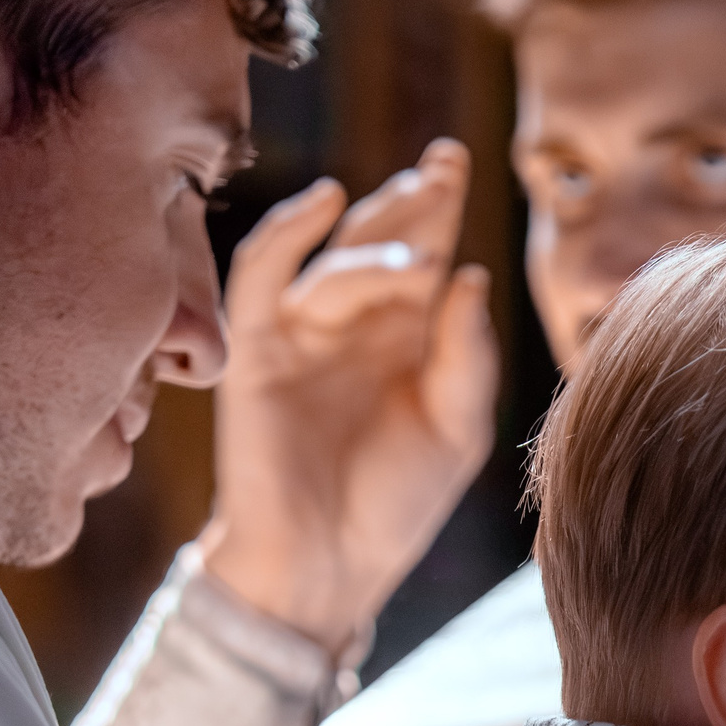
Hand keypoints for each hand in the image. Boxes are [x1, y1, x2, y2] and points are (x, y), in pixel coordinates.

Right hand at [203, 139, 497, 651]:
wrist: (330, 564)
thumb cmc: (395, 504)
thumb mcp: (456, 429)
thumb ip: (466, 356)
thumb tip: (469, 276)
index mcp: (407, 341)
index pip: (424, 256)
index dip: (437, 207)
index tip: (456, 161)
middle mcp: (356, 328)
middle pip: (380, 243)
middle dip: (411, 201)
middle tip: (443, 166)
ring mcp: (303, 334)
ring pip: (334, 259)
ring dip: (374, 240)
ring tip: (414, 248)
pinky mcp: (256, 350)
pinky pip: (261, 275)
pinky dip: (287, 233)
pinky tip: (323, 203)